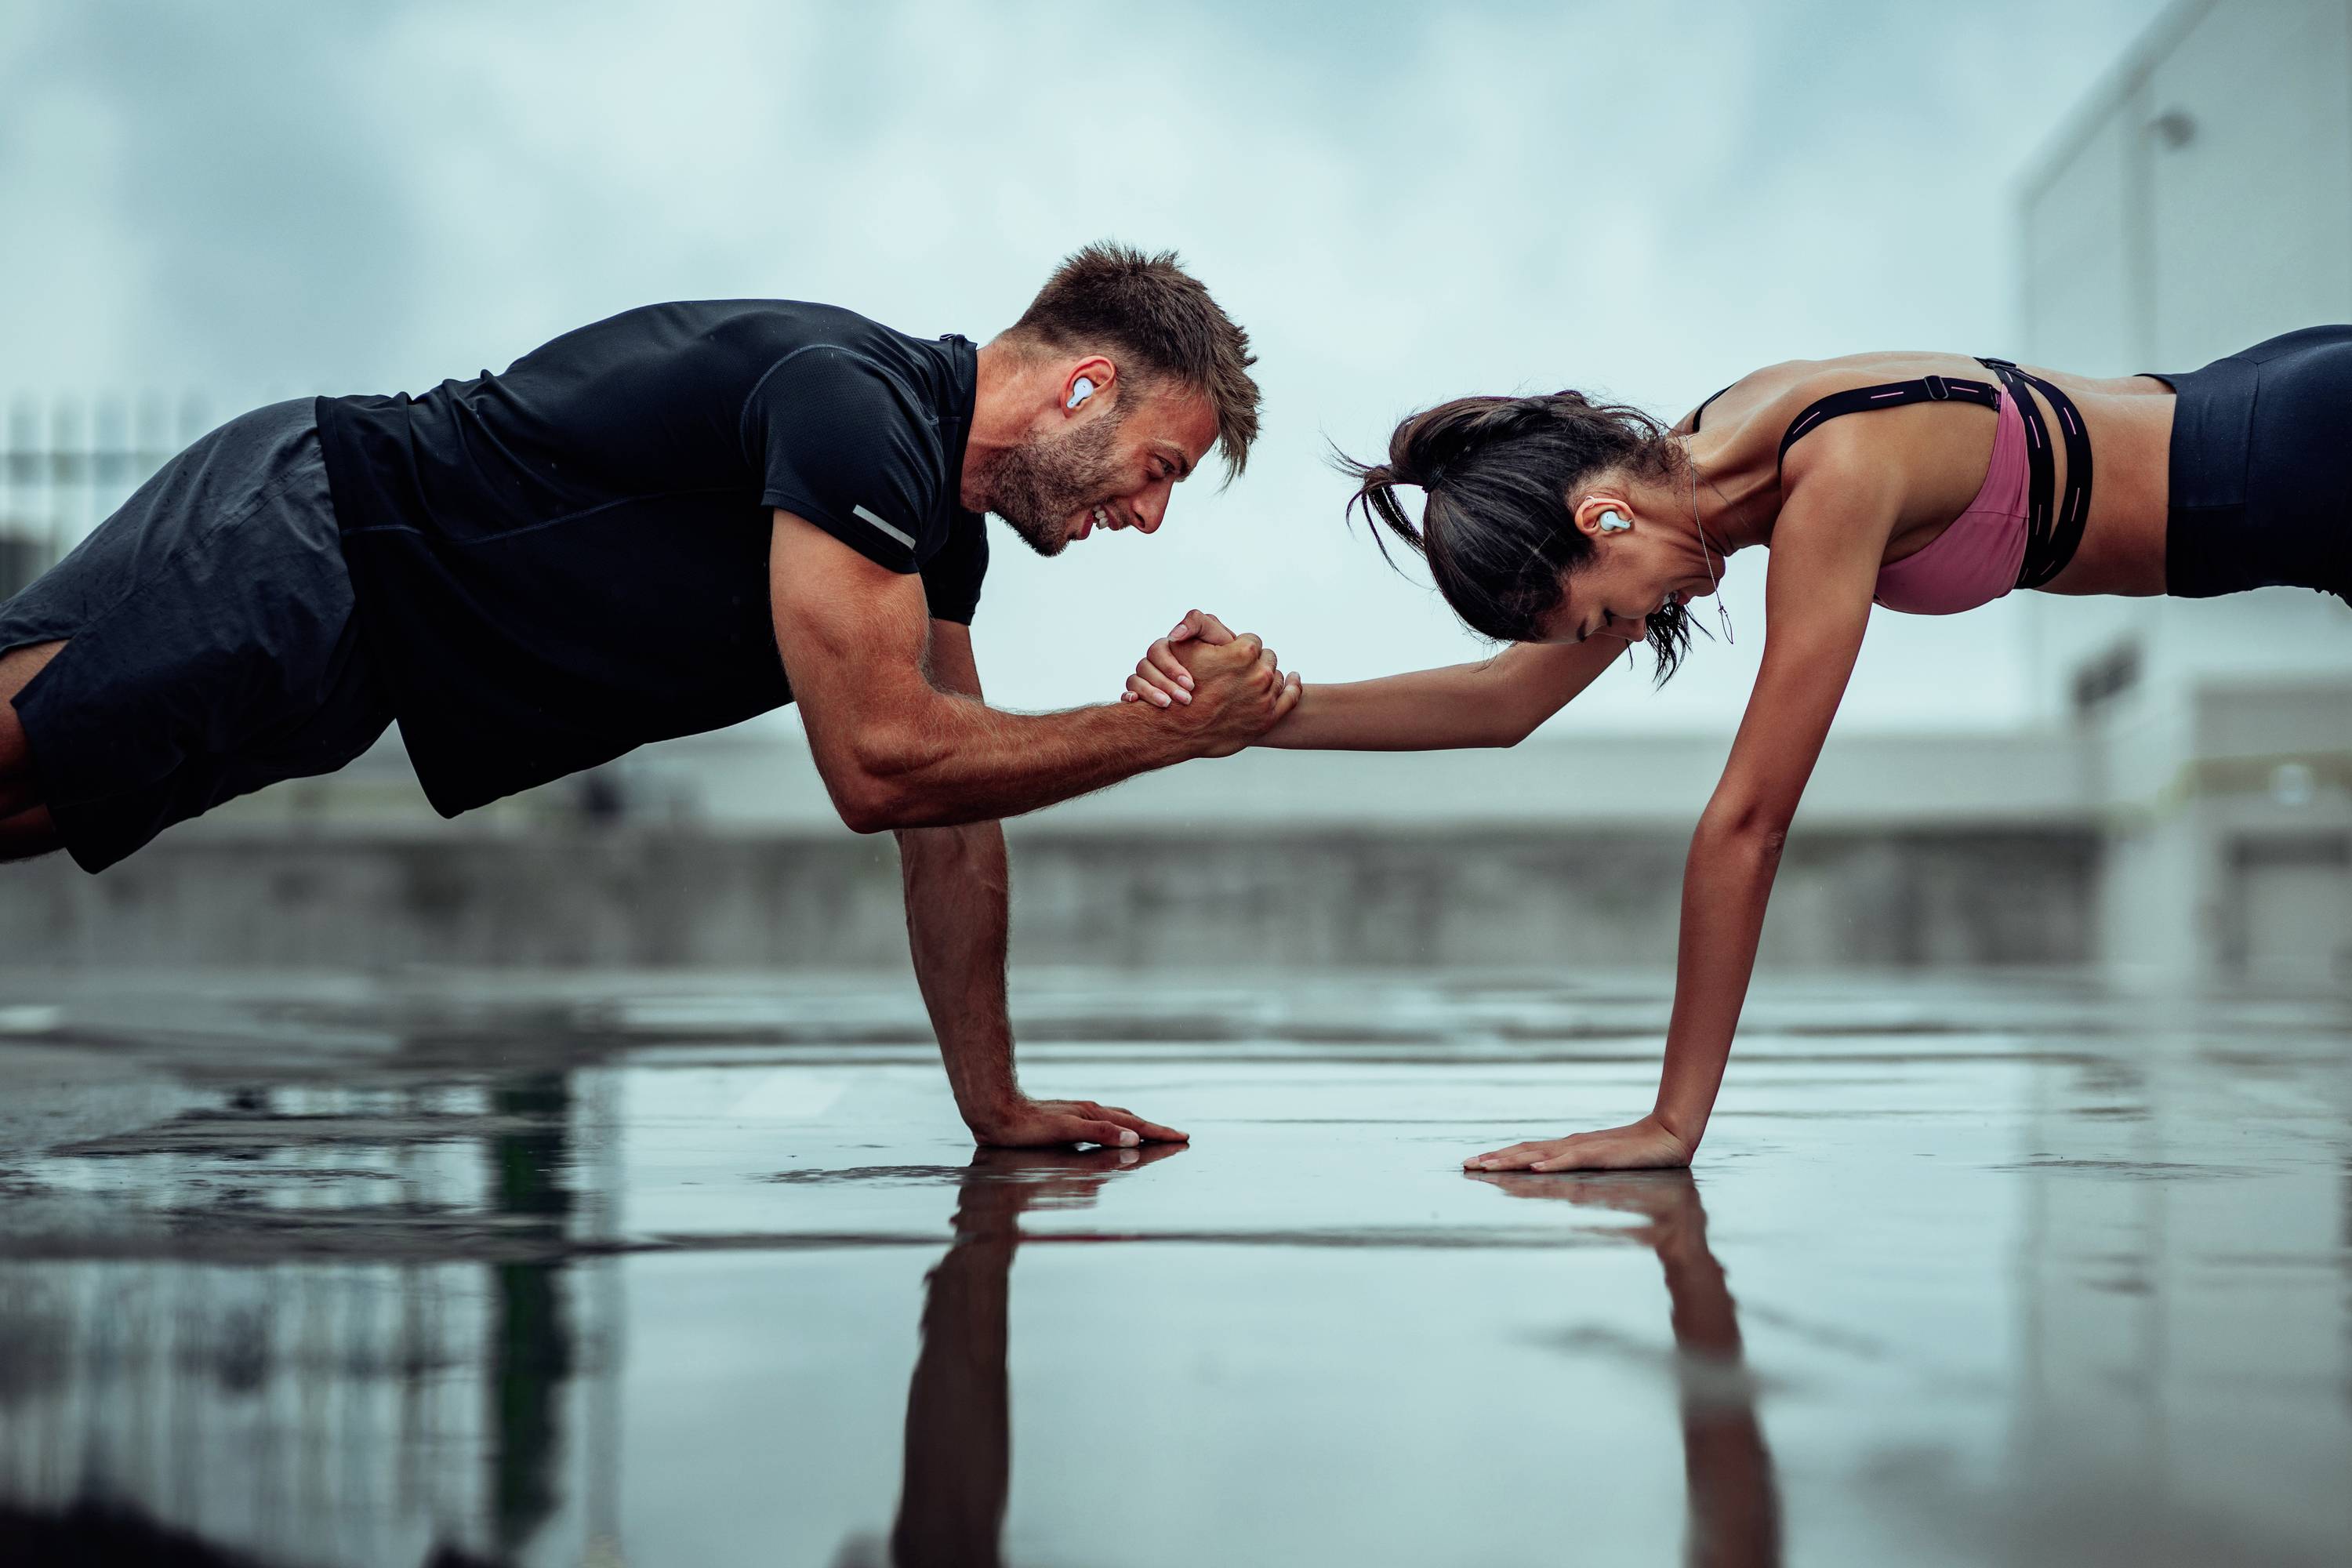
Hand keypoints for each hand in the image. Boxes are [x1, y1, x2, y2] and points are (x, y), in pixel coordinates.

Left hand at [966, 1095, 1188, 1149]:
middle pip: (1131, 1120)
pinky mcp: (1066, 1119)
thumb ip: (1100, 1133)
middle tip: (1177, 1137)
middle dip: (1155, 1130)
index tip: (1182, 1137)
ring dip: (1138, 1127)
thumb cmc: (1027, 1127)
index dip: (1159, 1133)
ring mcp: (1078, 1114)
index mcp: (1094, 1115)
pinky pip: (1102, 1122)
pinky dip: (1117, 1127)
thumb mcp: (1065, 1131)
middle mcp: (1089, 1112)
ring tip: (1152, 1133)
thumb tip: (1133, 1137)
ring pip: (1117, 1119)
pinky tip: (1110, 1132)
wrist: (995, 1112)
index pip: (1135, 1126)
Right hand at [1120, 608, 1236, 707]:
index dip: (1170, 667)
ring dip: (1148, 692)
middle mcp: (1157, 661)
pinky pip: (1130, 694)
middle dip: (1163, 683)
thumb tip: (1174, 635)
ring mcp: (1150, 677)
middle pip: (1145, 667)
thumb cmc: (1227, 656)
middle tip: (1184, 699)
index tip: (1190, 683)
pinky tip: (1137, 703)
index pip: (1158, 652)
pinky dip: (1130, 697)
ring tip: (1167, 705)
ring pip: (1135, 680)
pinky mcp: (1146, 694)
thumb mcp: (1217, 637)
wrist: (1233, 681)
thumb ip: (1198, 624)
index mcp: (1171, 646)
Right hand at [1150, 628, 1299, 755]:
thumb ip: (1198, 622)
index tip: (1229, 655)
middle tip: (1238, 670)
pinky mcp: (1268, 718)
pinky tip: (1293, 678)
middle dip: (1255, 661)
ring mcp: (1265, 698)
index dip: (1239, 647)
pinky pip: (1291, 696)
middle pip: (1267, 657)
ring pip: (1275, 676)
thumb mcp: (1183, 647)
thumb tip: (1212, 616)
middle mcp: (1259, 674)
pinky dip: (1293, 685)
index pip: (1252, 640)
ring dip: (1267, 675)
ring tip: (1252, 680)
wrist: (1177, 729)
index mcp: (1243, 653)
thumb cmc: (1178, 687)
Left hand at [1463, 1114, 1691, 1172]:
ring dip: (1511, 1160)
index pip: (1527, 1152)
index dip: (1500, 1157)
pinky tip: (1534, 1168)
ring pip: (1540, 1154)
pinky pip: (1572, 1159)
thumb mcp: (1602, 1171)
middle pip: (1524, 1151)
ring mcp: (1584, 1148)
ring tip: (1487, 1166)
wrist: (1668, 1137)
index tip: (1474, 1163)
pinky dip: (1552, 1164)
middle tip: (1465, 1165)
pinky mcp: (1601, 1154)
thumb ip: (1582, 1179)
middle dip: (1494, 1159)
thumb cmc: (1637, 1155)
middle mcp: (1569, 1145)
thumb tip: (1559, 1194)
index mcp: (1568, 1149)